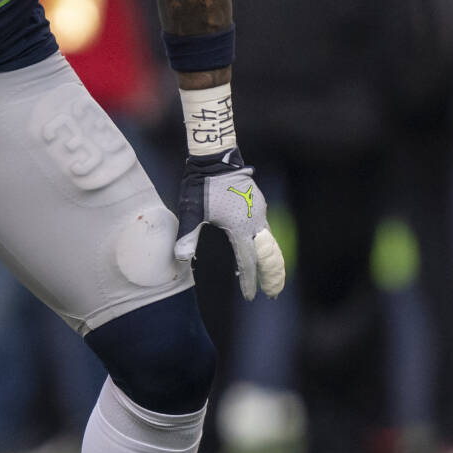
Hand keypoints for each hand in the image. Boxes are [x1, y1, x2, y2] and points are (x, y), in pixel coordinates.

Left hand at [173, 149, 287, 299]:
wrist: (215, 156)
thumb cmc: (201, 184)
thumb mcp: (191, 211)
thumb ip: (187, 236)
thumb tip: (179, 259)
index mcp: (240, 227)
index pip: (247, 262)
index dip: (249, 281)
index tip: (250, 296)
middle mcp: (255, 221)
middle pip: (268, 255)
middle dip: (271, 276)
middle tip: (273, 293)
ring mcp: (259, 210)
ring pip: (270, 242)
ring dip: (271, 261)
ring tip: (271, 277)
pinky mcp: (258, 202)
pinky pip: (265, 229)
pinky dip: (265, 244)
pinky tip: (258, 249)